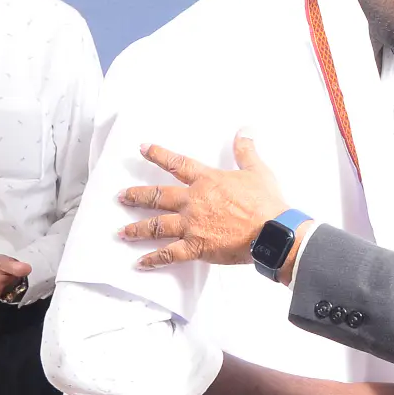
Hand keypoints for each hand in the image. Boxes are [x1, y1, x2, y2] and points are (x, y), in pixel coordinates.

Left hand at [121, 135, 286, 268]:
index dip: (159, 155)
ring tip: (122, 232)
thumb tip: (245, 130)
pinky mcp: (196, 246)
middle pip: (158, 196)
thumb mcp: (257, 170)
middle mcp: (193, 201)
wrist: (272, 231)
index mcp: (207, 181)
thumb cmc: (266, 202)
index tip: (143, 149)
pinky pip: (170, 254)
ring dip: (137, 229)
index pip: (177, 164)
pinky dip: (154, 260)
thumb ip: (246, 150)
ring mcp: (192, 225)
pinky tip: (141, 263)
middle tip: (121, 197)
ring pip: (157, 225)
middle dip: (137, 196)